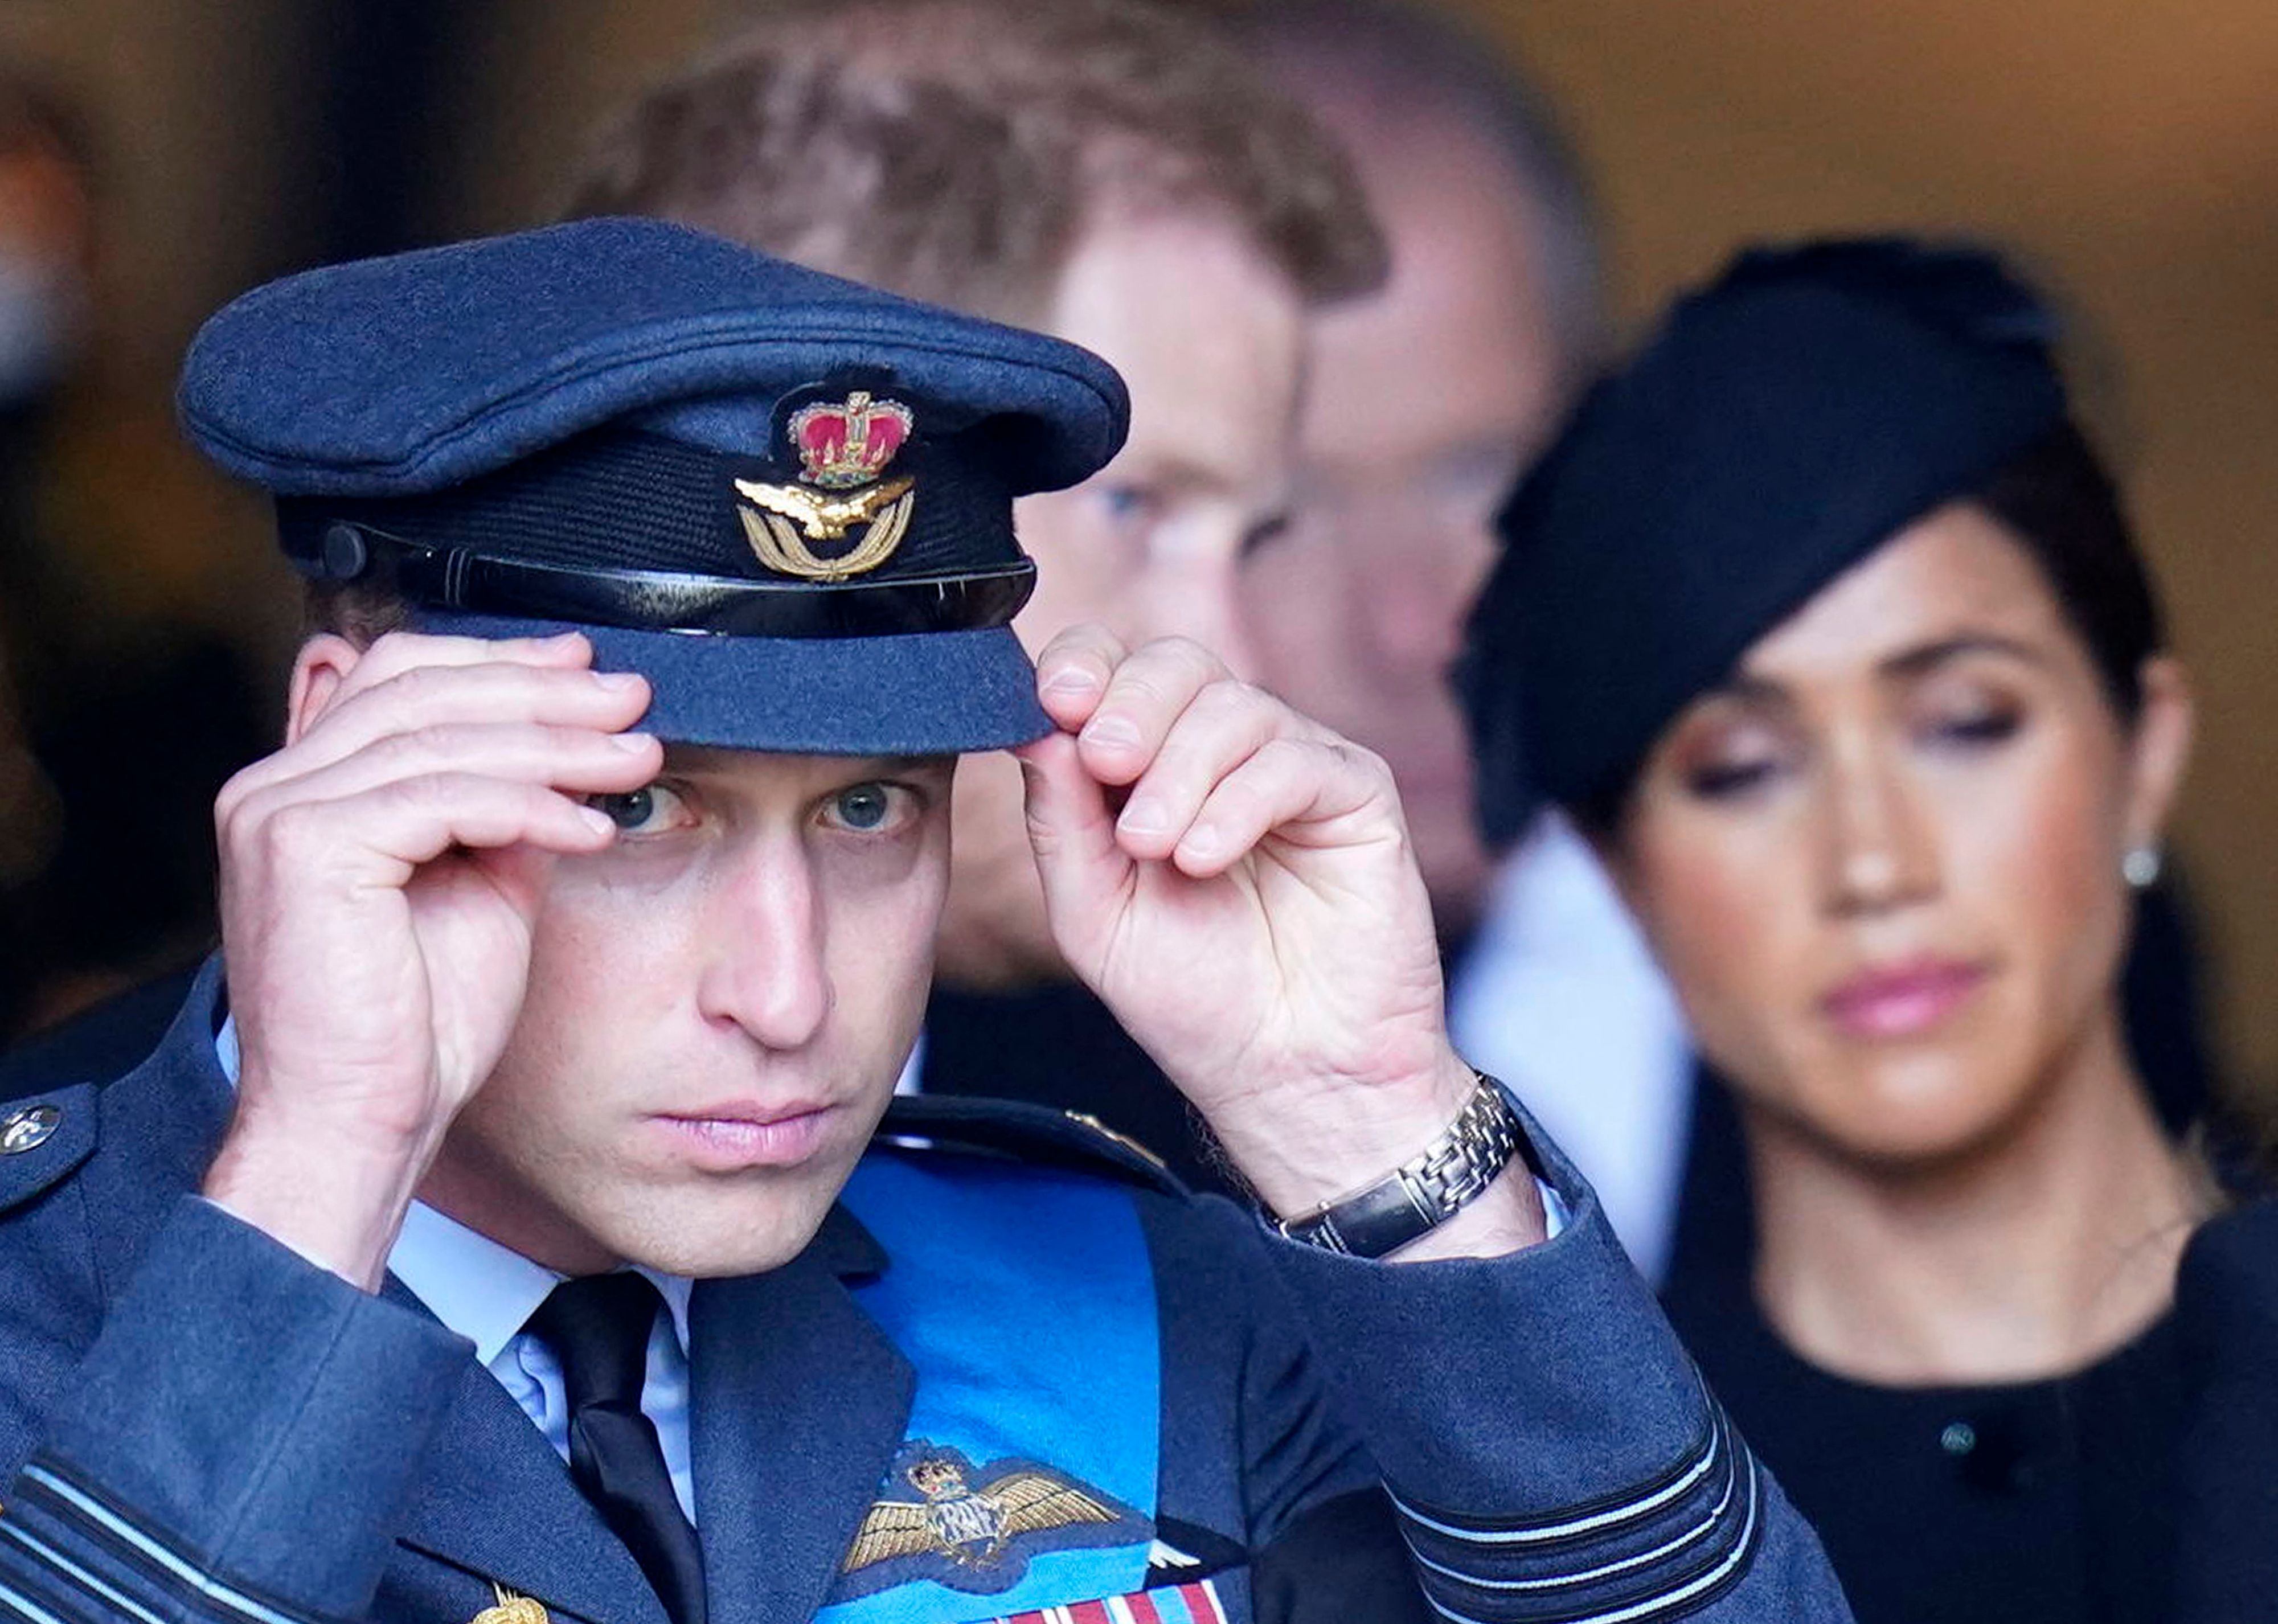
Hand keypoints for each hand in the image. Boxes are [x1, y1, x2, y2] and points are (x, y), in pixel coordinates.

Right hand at [202, 631, 659, 1285]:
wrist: (362, 1120)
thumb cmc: (412, 1025)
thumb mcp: (478, 887)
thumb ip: (503, 810)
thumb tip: (566, 751)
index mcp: (302, 787)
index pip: (400, 676)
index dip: (499, 663)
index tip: (585, 668)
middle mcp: (272, 786)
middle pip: (423, 690)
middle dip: (543, 692)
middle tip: (631, 701)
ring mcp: (279, 811)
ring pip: (443, 739)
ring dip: (557, 744)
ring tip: (634, 757)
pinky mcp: (306, 847)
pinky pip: (445, 798)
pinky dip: (532, 806)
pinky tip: (592, 826)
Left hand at [1017, 628, 1543, 1254]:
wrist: (1288, 1077)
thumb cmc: (1196, 1001)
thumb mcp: (1095, 913)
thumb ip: (1061, 822)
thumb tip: (1036, 726)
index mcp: (1153, 766)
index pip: (1116, 671)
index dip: (1083, 666)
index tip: (1053, 701)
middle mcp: (1224, 754)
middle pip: (1176, 663)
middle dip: (1129, 703)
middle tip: (1104, 761)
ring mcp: (1294, 767)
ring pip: (1234, 705)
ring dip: (1179, 771)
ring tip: (1155, 848)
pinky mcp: (1357, 795)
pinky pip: (1296, 759)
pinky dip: (1239, 801)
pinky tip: (1205, 858)